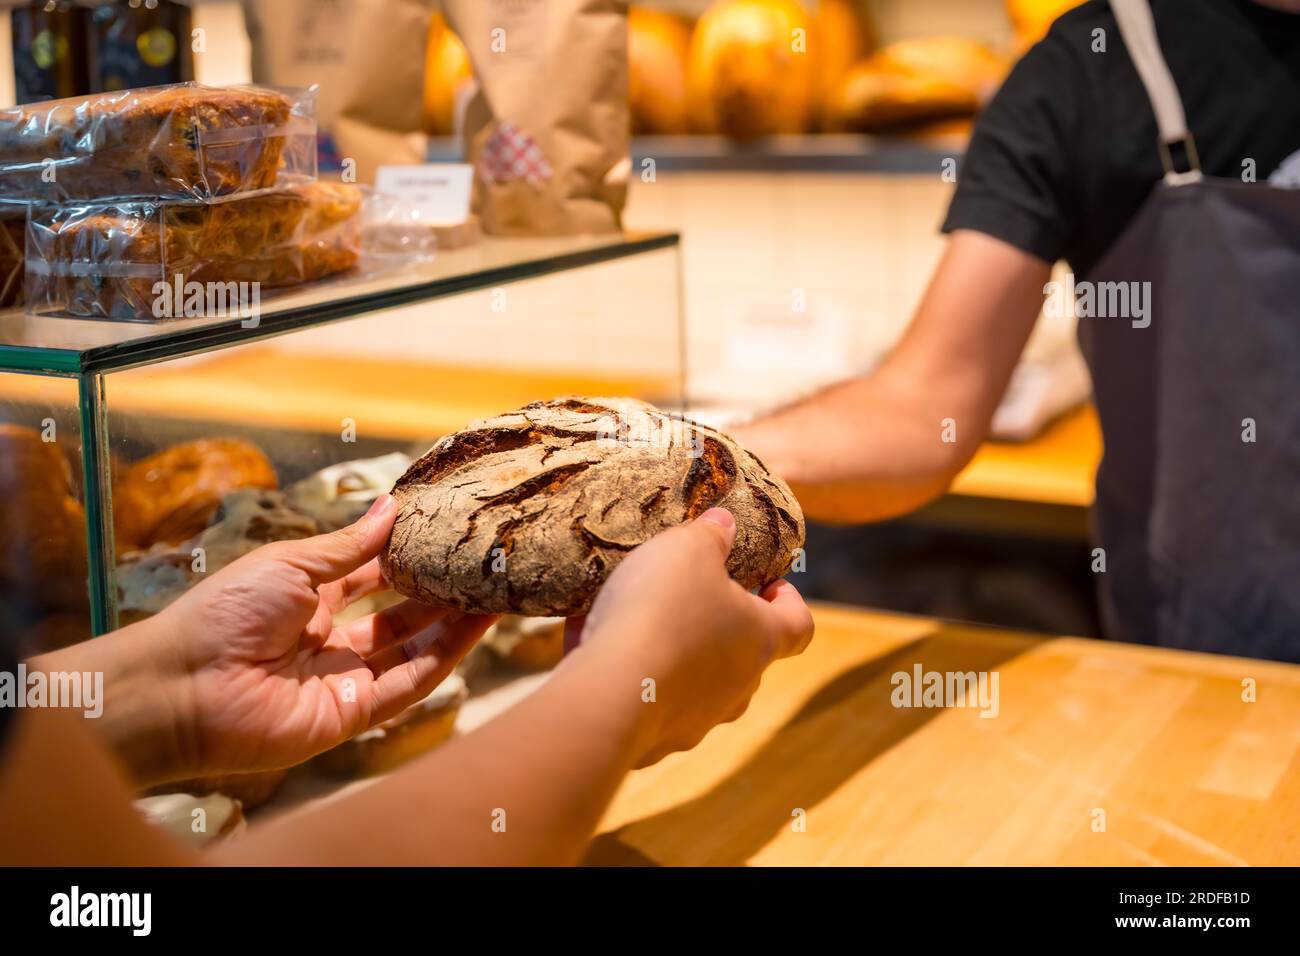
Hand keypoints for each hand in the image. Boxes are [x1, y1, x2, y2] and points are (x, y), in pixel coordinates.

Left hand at [41, 495, 495, 785]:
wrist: (184, 685)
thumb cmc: (224, 614)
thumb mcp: (291, 564)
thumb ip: (349, 546)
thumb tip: (392, 507)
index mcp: (308, 600)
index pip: (372, 577)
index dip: (409, 559)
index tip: (449, 534)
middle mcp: (331, 640)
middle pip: (399, 616)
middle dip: (441, 592)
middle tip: (483, 565)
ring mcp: (345, 679)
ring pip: (413, 650)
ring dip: (454, 623)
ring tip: (495, 591)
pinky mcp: (354, 713)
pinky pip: (409, 684)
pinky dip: (445, 657)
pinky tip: (476, 626)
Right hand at [565, 508, 812, 766]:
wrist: (610, 693)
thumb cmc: (661, 611)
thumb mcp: (687, 549)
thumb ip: (710, 534)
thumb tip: (725, 525)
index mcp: (761, 638)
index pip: (800, 625)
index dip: (789, 601)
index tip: (767, 583)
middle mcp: (739, 687)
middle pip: (745, 656)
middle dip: (720, 626)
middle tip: (689, 597)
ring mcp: (699, 720)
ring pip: (694, 684)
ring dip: (671, 654)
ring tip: (627, 622)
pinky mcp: (656, 741)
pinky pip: (646, 702)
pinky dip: (628, 677)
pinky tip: (590, 648)